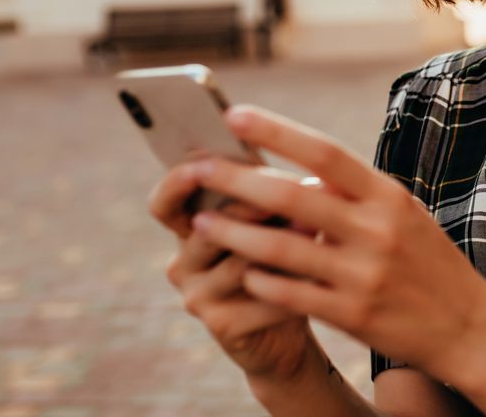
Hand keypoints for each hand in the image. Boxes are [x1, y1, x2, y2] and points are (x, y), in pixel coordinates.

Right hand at [148, 159, 325, 381]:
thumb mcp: (272, 220)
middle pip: (208, 228)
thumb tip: (291, 159)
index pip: (164, 203)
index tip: (199, 163)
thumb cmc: (282, 257)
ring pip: (239, 262)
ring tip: (318, 227)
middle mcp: (183, 263)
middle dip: (252, 206)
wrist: (289, 324)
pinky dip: (294, 283)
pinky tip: (320, 274)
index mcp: (190, 229)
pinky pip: (261, 296)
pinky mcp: (222, 326)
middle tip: (293, 186)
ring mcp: (198, 297)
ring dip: (282, 244)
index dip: (176, 183)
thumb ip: (266, 191)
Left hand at [178, 104, 485, 380]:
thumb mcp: (405, 216)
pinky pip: (291, 294)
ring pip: (281, 248)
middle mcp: (377, 230)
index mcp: (389, 197)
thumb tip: (304, 170)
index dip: (277, 132)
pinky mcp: (353, 315)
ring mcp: (364, 274)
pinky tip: (243, 274)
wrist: (467, 326)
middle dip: (236, 179)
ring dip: (234, 233)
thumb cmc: (429, 263)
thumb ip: (357, 194)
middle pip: (293, 195)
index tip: (234, 114)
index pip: (326, 153)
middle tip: (196, 168)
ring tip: (199, 224)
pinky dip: (261, 281)